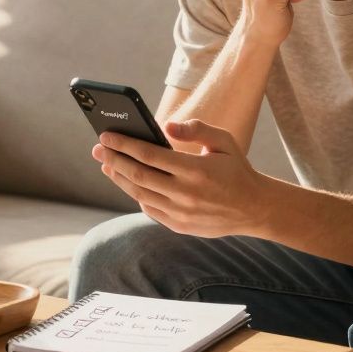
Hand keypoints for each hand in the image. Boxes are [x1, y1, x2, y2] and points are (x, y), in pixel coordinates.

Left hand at [91, 120, 269, 237]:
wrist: (254, 208)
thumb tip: (166, 125)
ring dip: (119, 178)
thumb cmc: (236, 169)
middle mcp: (185, 193)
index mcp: (195, 170)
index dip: (124, 144)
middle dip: (113, 160)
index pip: (149, 154)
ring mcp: (181, 213)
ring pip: (139, 194)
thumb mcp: (224, 141)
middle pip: (137, 175)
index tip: (106, 136)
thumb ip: (196, 128)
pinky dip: (135, 194)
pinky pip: (149, 209)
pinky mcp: (179, 226)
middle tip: (98, 149)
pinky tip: (128, 182)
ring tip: (107, 165)